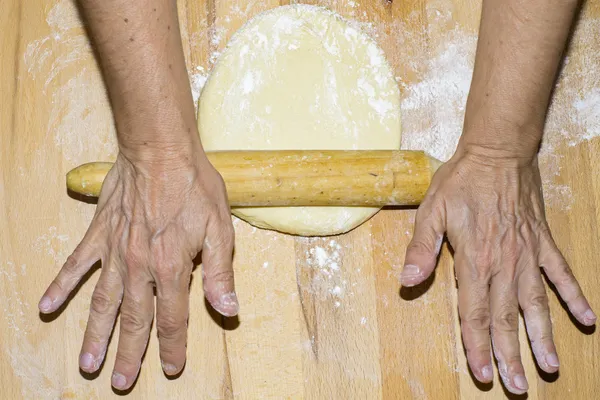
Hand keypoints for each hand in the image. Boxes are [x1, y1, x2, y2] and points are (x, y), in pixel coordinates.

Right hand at [38, 147, 237, 390]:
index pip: (173, 318)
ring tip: (87, 363)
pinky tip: (48, 307)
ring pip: (103, 302)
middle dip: (128, 354)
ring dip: (95, 335)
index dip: (173, 346)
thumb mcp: (220, 230)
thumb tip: (229, 310)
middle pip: (134, 319)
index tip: (171, 369)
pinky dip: (62, 286)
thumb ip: (221, 273)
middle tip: (120, 383)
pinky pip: (75, 265)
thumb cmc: (194, 187)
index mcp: (172, 267)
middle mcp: (140, 266)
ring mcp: (115, 252)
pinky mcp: (99, 234)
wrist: (161, 150)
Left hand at [400, 147, 595, 394]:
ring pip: (536, 304)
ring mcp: (527, 254)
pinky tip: (587, 319)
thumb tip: (407, 282)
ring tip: (552, 366)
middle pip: (507, 318)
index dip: (478, 346)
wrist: (496, 152)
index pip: (476, 313)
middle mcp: (504, 263)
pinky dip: (573, 296)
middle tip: (519, 387)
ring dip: (544, 337)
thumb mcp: (430, 212)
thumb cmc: (460, 182)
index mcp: (475, 260)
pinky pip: (562, 274)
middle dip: (511, 355)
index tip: (482, 374)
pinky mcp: (543, 242)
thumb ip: (421, 249)